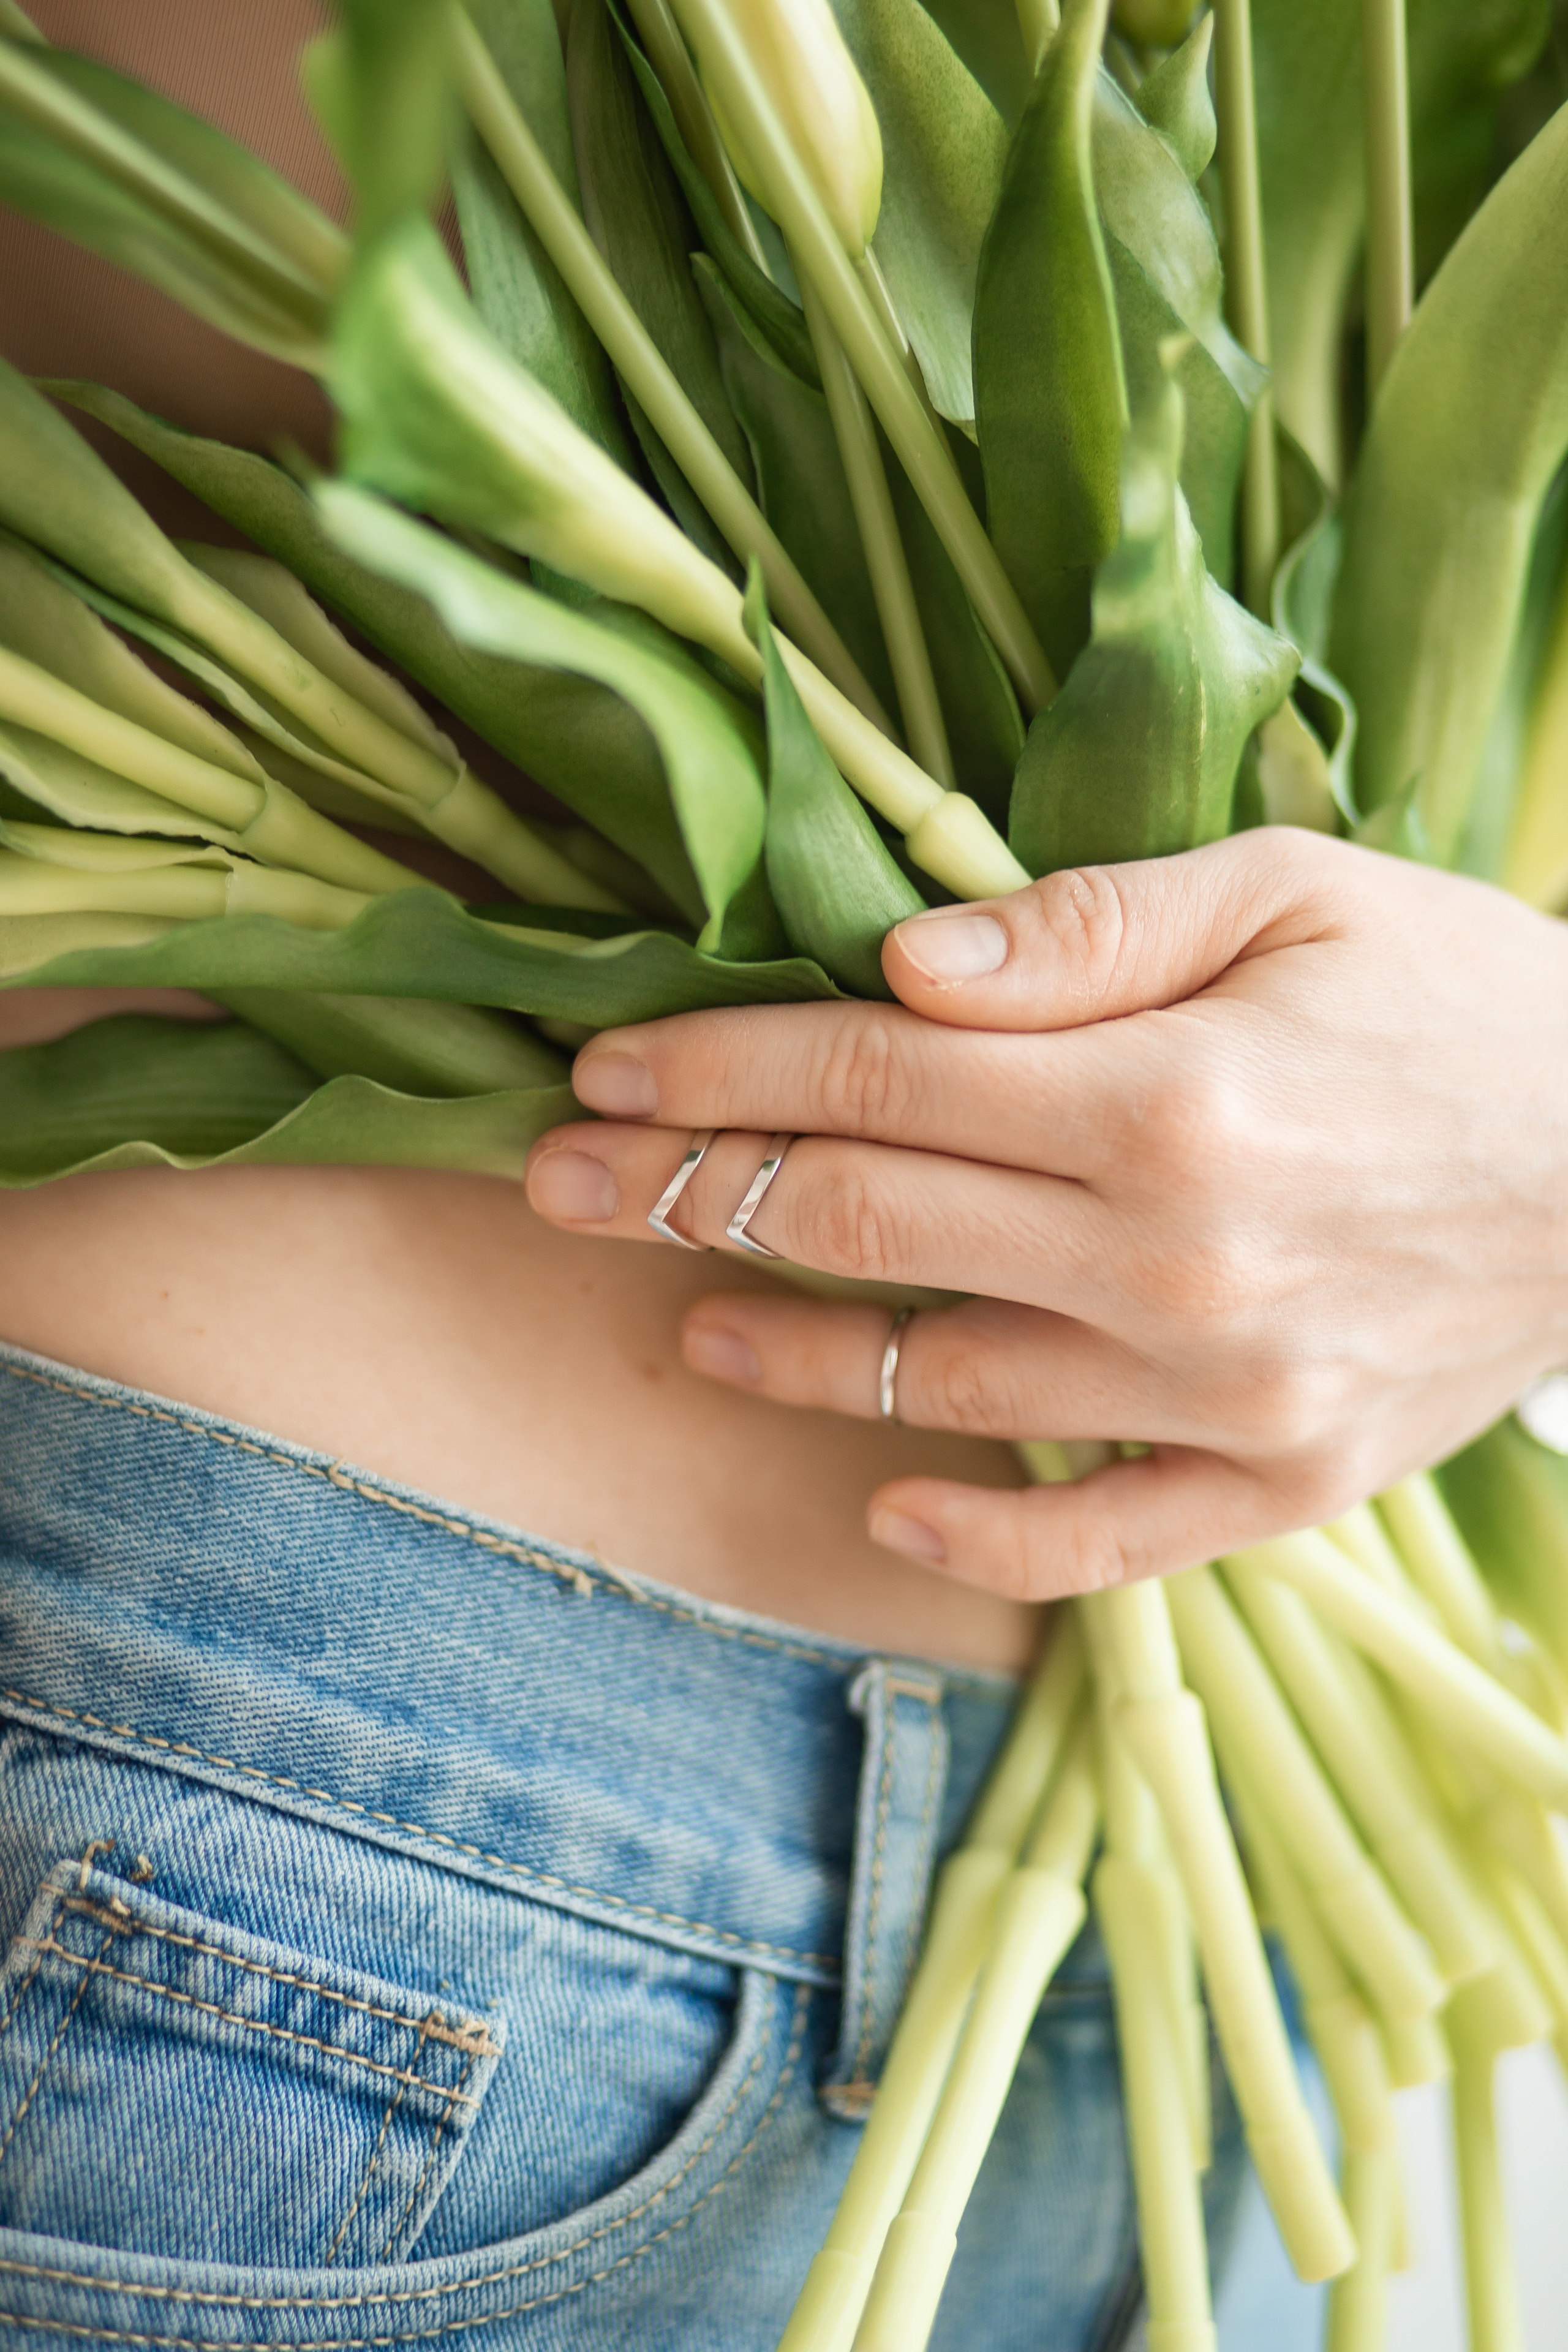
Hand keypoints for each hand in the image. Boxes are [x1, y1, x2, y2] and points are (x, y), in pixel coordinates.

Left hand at [524, 830, 1567, 1598]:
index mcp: (1166, 1098)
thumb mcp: (1296, 892)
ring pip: (942, 1385)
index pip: (871, 1079)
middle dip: (683, 1194)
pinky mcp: (1279, 1485)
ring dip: (787, 1355)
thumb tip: (900, 970)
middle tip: (557, 1183)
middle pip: (864, 1223)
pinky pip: (1092, 1543)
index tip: (602, 1068)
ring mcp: (1222, 1399)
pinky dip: (976, 1535)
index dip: (713, 1070)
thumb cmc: (1461, 996)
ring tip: (682, 1326)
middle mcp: (1172, 1265)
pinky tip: (884, 1507)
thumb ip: (1086, 932)